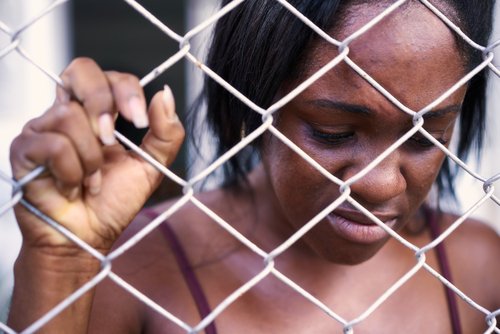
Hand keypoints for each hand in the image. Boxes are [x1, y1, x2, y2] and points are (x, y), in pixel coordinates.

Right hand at [10, 58, 183, 253]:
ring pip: (71, 116)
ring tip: (90, 181)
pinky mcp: (24, 149)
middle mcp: (69, 113)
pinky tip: (71, 188)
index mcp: (98, 114)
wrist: (88, 238)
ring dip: (91, 159)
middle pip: (81, 70)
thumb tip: (164, 94)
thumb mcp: (150, 167)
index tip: (140, 121)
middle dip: (103, 104)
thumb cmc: (113, 203)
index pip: (109, 77)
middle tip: (112, 140)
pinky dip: (72, 173)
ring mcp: (43, 128)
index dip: (126, 90)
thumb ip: (165, 133)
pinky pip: (53, 145)